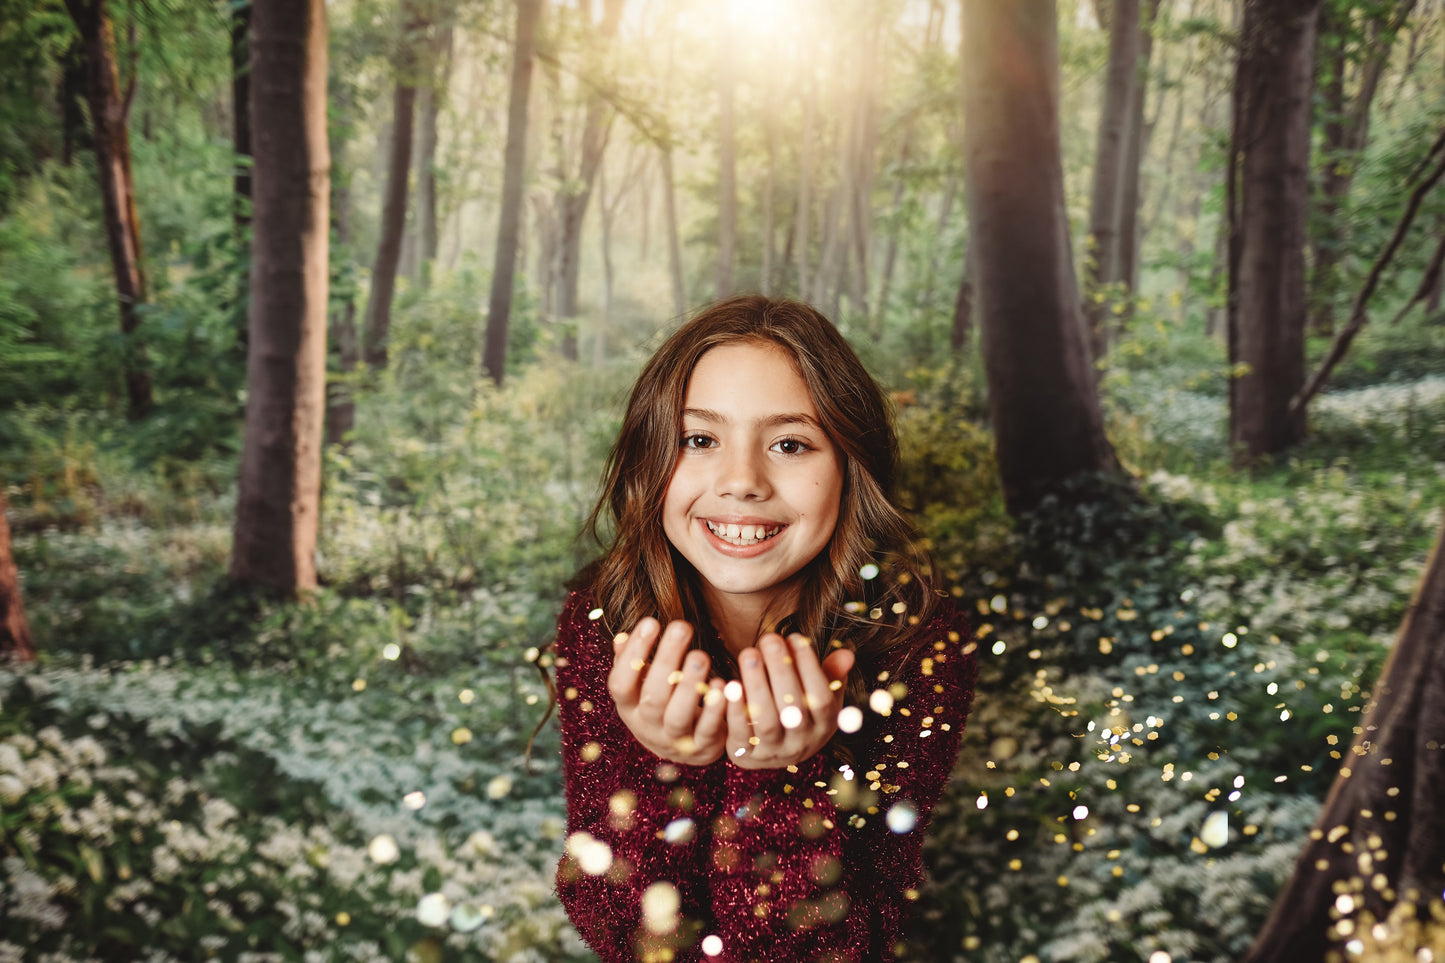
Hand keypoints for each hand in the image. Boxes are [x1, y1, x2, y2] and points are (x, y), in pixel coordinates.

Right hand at [607, 617, 727, 766]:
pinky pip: (707, 730)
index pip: (620, 683)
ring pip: (678, 716)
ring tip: (700, 655)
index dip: (633, 654)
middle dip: (666, 659)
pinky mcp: (702, 748)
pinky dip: (715, 709)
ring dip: (689, 684)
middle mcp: (648, 726)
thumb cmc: (661, 706)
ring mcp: (675, 740)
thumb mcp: (640, 688)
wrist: (685, 752)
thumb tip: (621, 638)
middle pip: (653, 696)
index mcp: (629, 707)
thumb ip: (631, 663)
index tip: (651, 622)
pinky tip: (721, 684)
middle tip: (682, 626)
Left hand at [724, 632, 854, 769]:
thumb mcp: (821, 695)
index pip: (821, 698)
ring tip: (749, 653)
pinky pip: (740, 735)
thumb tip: (846, 654)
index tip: (795, 637)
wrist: (773, 752)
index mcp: (824, 725)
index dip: (810, 668)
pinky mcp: (747, 755)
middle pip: (793, 708)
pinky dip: (735, 710)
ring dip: (757, 685)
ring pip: (767, 721)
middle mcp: (802, 742)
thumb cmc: (801, 711)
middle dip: (781, 670)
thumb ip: (831, 675)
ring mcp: (774, 751)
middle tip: (769, 638)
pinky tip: (729, 683)